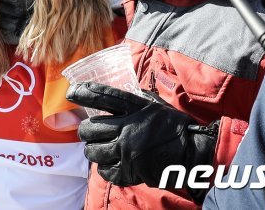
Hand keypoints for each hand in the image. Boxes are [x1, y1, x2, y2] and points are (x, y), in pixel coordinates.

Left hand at [66, 82, 217, 199]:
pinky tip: (111, 163)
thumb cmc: (175, 126)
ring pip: (92, 151)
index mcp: (135, 109)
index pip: (102, 97)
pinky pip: (104, 171)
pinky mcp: (130, 171)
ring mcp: (127, 151)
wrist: (193, 153)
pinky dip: (105, 167)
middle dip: (86, 130)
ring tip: (100, 148)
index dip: (83, 93)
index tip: (71, 92)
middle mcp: (128, 129)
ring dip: (93, 150)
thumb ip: (136, 99)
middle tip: (90, 132)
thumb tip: (119, 92)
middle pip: (89, 129)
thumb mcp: (155, 105)